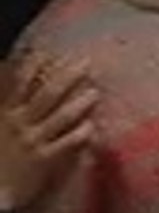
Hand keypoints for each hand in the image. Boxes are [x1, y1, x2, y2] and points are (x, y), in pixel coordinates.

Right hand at [1, 54, 96, 209]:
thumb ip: (6, 101)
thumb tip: (6, 72)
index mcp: (5, 111)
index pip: (19, 82)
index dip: (34, 66)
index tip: (50, 51)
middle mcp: (19, 122)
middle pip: (46, 94)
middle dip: (66, 77)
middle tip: (86, 63)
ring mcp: (31, 141)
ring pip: (59, 118)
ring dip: (78, 104)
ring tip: (95, 93)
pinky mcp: (42, 160)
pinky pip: (64, 144)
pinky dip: (78, 135)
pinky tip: (92, 128)